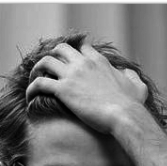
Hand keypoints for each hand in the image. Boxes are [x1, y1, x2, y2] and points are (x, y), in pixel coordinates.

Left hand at [26, 42, 148, 133]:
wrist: (125, 116)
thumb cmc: (132, 106)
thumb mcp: (137, 87)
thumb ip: (132, 76)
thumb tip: (128, 72)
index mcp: (99, 61)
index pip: (82, 47)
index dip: (73, 54)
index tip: (69, 63)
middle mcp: (83, 63)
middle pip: (60, 49)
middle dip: (52, 57)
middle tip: (48, 71)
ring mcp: (72, 75)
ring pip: (45, 61)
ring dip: (38, 69)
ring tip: (35, 80)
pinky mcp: (63, 90)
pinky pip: (39, 83)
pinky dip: (31, 88)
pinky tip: (29, 96)